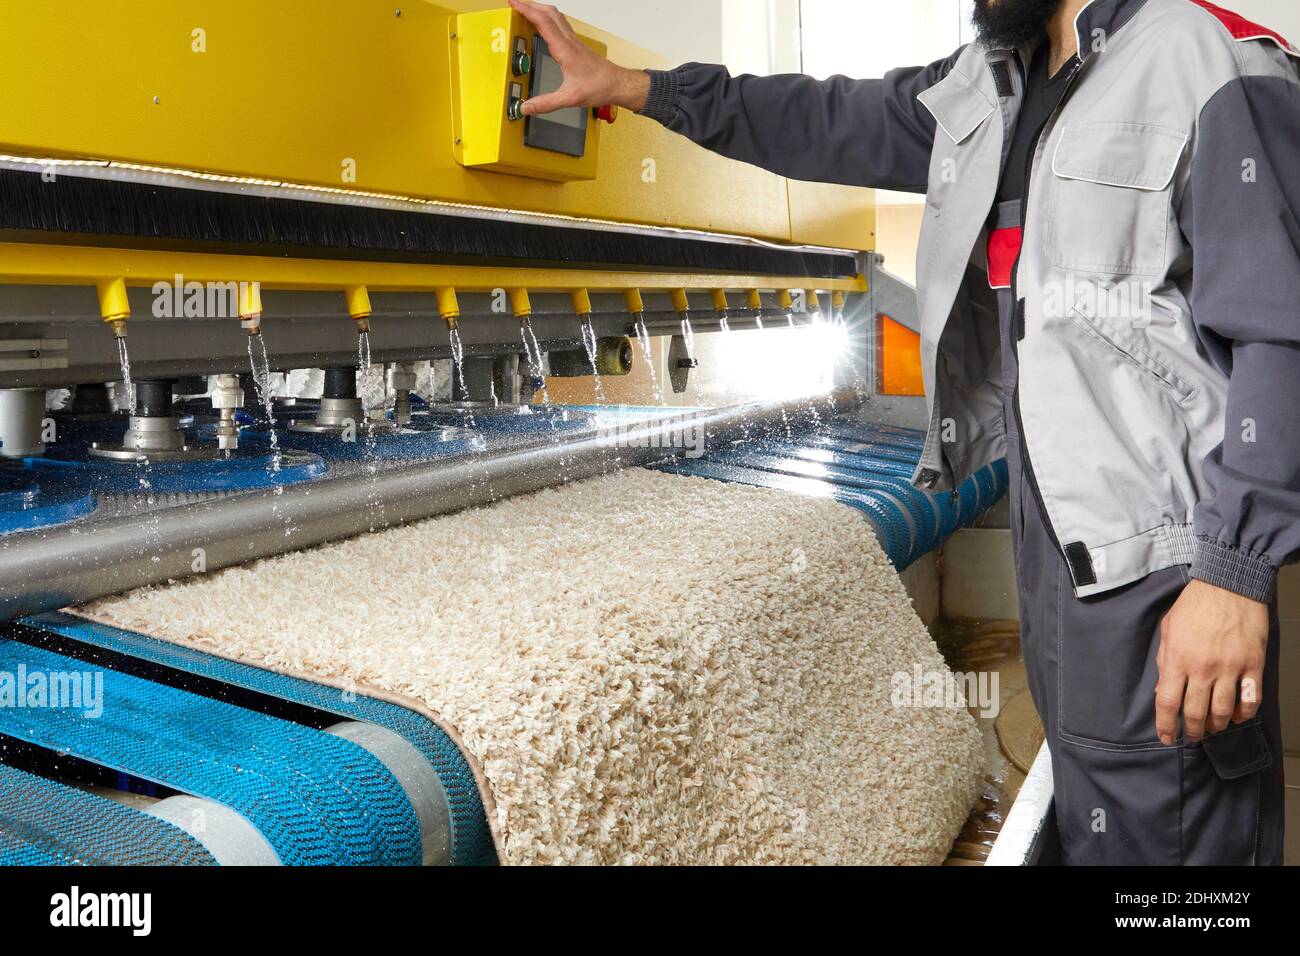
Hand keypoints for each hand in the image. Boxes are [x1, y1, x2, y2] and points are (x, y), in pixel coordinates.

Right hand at [508, 0, 650, 114]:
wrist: (617, 84)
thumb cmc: (599, 86)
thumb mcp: (570, 98)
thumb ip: (547, 103)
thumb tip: (527, 107)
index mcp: (565, 50)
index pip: (543, 22)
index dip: (527, 11)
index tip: (514, 4)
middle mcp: (569, 41)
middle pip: (549, 13)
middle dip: (530, 5)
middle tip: (515, 4)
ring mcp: (574, 41)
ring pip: (556, 16)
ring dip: (540, 9)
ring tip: (526, 10)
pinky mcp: (576, 45)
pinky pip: (560, 24)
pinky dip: (548, 19)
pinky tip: (544, 25)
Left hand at [1155, 579, 1267, 744]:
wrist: (1229, 584)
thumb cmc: (1194, 605)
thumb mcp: (1169, 629)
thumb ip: (1165, 660)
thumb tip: (1162, 688)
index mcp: (1177, 659)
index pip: (1167, 702)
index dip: (1165, 725)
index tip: (1166, 738)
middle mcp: (1202, 668)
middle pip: (1195, 713)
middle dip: (1192, 731)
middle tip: (1191, 736)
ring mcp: (1230, 668)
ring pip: (1222, 711)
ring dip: (1216, 725)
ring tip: (1211, 727)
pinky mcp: (1253, 665)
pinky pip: (1249, 700)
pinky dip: (1243, 714)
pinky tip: (1235, 716)